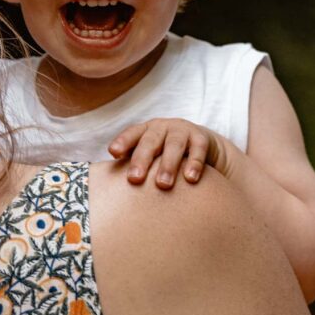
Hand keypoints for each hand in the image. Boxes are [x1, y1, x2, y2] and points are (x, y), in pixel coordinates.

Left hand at [108, 118, 225, 188]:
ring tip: (163, 184)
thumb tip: (112, 187)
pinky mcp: (201, 138)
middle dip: (141, 160)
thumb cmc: (165, 153)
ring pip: (173, 146)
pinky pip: (198, 150)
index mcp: (145, 130)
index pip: (131, 134)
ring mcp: (182, 131)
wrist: (202, 143)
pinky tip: (190, 179)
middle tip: (134, 179)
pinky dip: (194, 163)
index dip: (122, 142)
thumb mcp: (151, 154)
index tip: (113, 153)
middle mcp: (162, 127)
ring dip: (167, 165)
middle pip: (150, 142)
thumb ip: (134, 164)